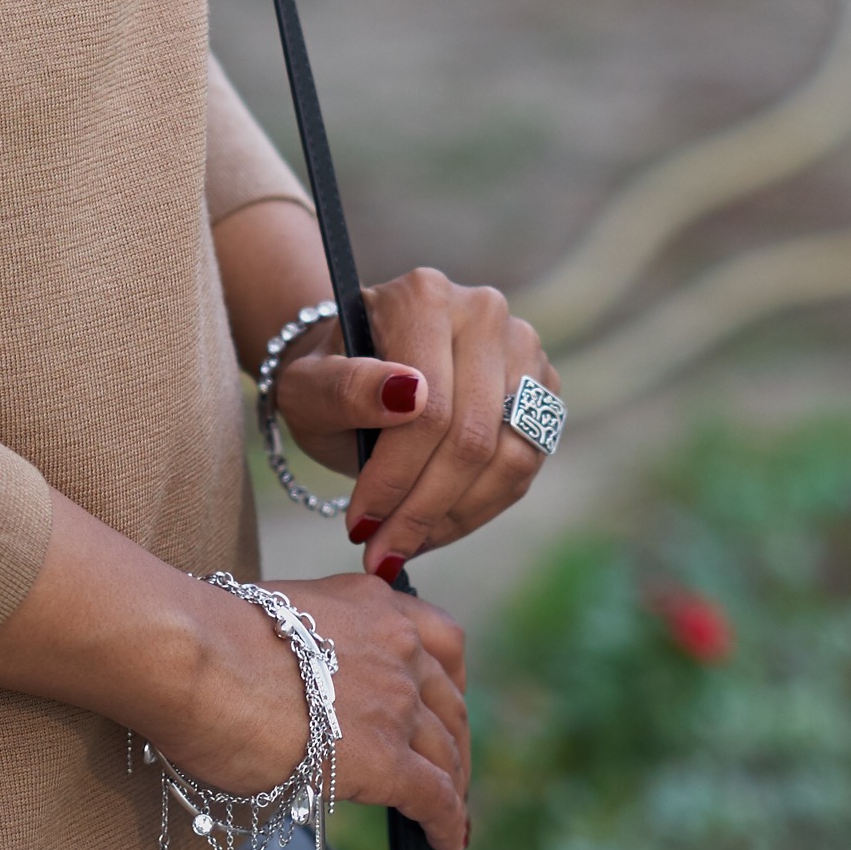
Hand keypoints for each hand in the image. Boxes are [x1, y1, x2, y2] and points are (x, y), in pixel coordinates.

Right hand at [158, 566, 470, 849]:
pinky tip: (446, 839)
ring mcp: (396, 700)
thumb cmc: (206, 640)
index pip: (436, 640)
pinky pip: (434, 796)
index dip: (445, 682)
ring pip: (445, 750)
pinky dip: (448, 821)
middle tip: (448, 768)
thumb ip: (307, 651)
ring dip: (451, 783)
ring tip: (448, 813)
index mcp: (369, 603)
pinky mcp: (385, 758)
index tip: (441, 705)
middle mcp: (396, 644)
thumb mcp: (279, 623)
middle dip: (452, 739)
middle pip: (447, 699)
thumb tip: (293, 691)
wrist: (195, 656)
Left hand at [274, 269, 557, 575]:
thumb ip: (345, 387)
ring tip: (405, 544)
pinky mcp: (542, 392)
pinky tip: (435, 526)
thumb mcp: (308, 387)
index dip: (396, 477)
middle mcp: (485, 312)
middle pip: (472, 437)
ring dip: (454, 518)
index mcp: (424, 297)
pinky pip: (525, 467)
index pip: (429, 408)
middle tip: (381, 552)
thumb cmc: (328, 378)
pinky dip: (478, 509)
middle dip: (422, 509)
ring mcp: (524, 350)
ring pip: (509, 459)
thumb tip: (407, 393)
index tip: (359, 524)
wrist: (361, 370)